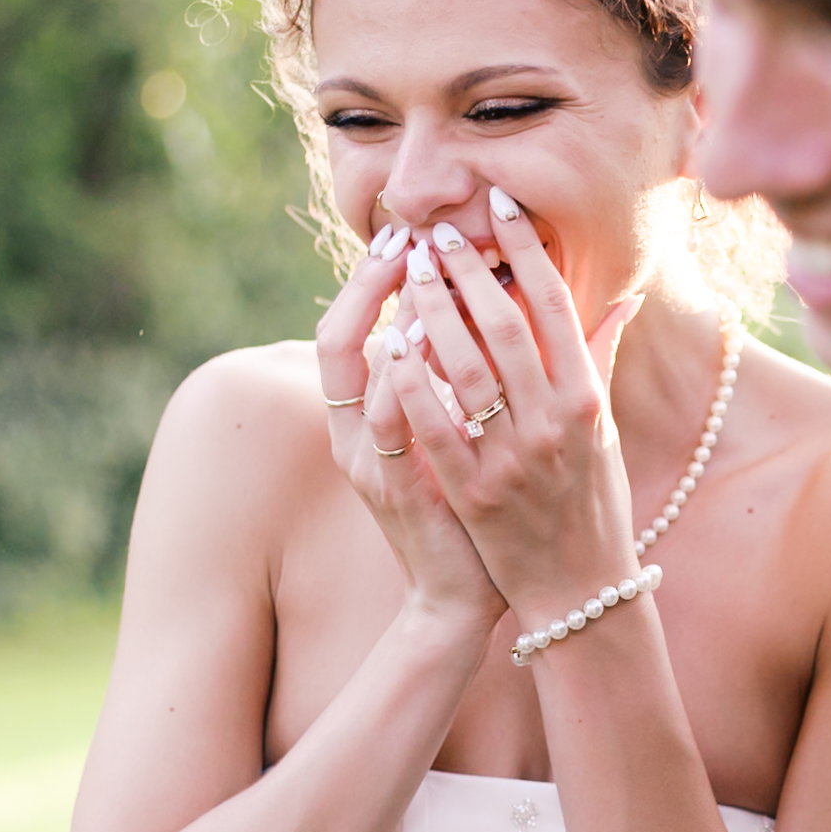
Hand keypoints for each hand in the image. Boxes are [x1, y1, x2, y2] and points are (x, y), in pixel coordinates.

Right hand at [316, 234, 505, 632]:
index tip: (405, 234)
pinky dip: (405, 381)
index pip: (351, 331)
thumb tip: (492, 308)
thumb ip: (466, 378)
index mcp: (370, 419)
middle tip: (408, 236)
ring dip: (393, 319)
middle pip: (338, 341)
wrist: (468, 597)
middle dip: (369, 284)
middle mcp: (355, 436)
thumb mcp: (466, 436)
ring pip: (364, 376)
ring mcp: (371, 464)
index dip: (370, 280)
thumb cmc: (474, 513)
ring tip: (421, 272)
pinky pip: (393, 425)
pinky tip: (425, 343)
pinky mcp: (398, 492)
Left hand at [381, 204, 643, 626]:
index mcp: (589, 400)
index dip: (526, 251)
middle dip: (469, 271)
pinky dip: (412, 384)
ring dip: (434, 313)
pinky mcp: (475, 493)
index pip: (555, 307)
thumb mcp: (606, 429)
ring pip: (467, 369)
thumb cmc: (594, 501)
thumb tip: (624, 299)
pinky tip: (390, 344)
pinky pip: (436, 428)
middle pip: (505, 327)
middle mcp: (555, 424)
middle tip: (438, 231)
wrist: (580, 587)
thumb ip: (602, 360)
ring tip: (409, 271)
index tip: (499, 206)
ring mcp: (514, 459)